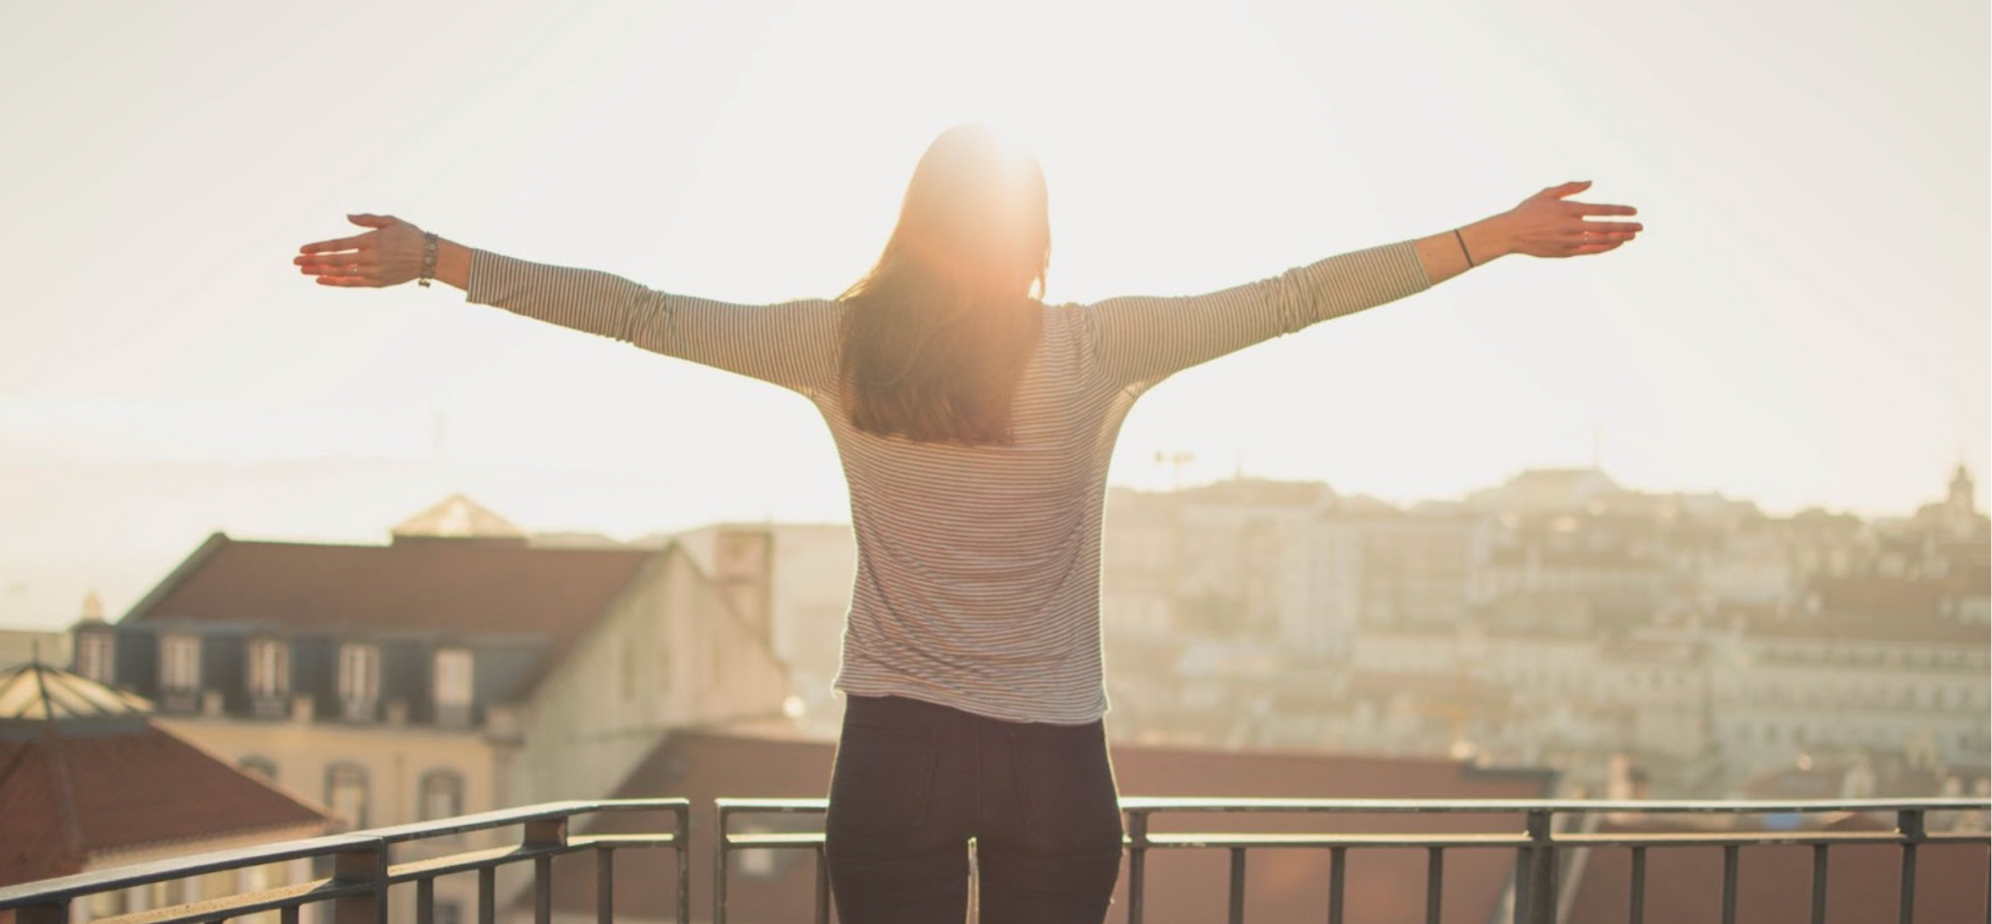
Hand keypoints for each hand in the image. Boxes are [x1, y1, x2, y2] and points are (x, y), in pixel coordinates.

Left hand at [294, 214, 427, 286]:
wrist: (430, 257)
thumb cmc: (410, 235)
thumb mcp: (390, 221)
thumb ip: (367, 219)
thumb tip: (347, 218)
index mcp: (371, 241)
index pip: (338, 245)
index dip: (318, 247)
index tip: (302, 249)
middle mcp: (370, 258)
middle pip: (335, 261)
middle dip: (313, 261)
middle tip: (295, 262)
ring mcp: (374, 272)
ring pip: (342, 273)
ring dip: (321, 272)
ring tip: (304, 271)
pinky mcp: (378, 282)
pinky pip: (352, 283)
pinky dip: (336, 282)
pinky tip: (322, 280)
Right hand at [1493, 182, 1640, 258]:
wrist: (1509, 234)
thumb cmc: (1528, 211)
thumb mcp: (1547, 193)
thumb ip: (1570, 187)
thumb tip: (1590, 183)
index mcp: (1569, 210)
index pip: (1602, 210)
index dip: (1620, 211)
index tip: (1633, 211)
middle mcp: (1571, 227)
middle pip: (1606, 227)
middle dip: (1626, 227)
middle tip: (1640, 227)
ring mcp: (1569, 241)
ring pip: (1600, 241)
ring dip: (1618, 239)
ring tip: (1631, 236)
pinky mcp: (1565, 252)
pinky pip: (1590, 251)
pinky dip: (1604, 248)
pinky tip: (1614, 244)